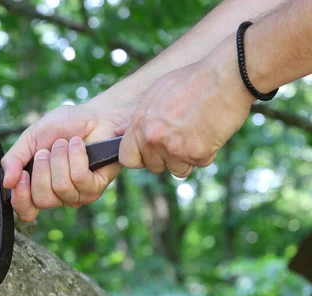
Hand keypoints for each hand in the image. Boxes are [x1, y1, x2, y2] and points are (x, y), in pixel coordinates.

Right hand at [2, 92, 136, 221]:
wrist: (92, 116)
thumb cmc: (61, 127)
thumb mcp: (29, 139)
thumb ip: (13, 159)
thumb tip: (6, 182)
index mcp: (37, 187)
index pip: (26, 211)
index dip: (21, 198)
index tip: (22, 175)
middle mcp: (57, 196)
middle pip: (43, 199)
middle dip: (42, 170)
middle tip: (45, 151)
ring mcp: (77, 195)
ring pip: (62, 187)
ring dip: (60, 159)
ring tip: (63, 143)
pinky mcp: (95, 188)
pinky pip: (79, 178)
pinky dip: (75, 155)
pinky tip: (77, 144)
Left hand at [118, 50, 254, 177]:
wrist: (225, 76)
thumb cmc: (191, 81)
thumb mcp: (155, 94)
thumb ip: (139, 118)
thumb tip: (119, 133)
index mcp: (139, 124)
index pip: (127, 158)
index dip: (140, 158)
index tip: (150, 153)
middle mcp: (153, 138)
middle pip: (154, 166)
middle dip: (167, 158)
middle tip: (182, 136)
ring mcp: (174, 148)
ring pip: (178, 170)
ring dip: (188, 158)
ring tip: (197, 132)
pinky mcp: (197, 153)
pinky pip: (200, 164)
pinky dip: (207, 152)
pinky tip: (210, 132)